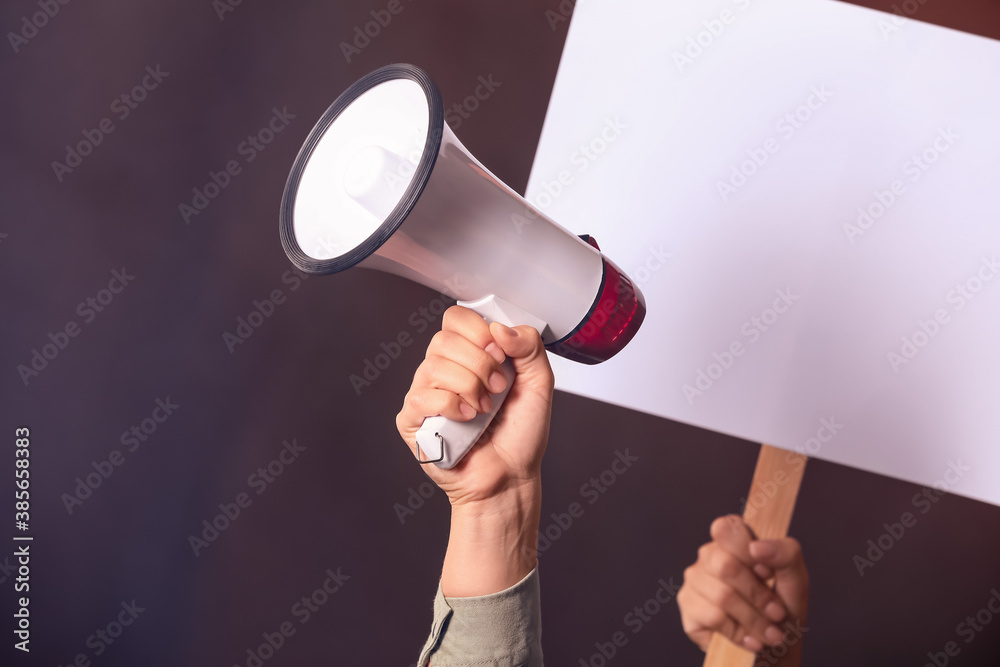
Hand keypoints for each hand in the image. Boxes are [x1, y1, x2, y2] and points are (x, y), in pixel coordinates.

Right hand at [396, 305, 554, 595]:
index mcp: (470, 355)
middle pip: (444, 339)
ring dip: (471, 388)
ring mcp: (425, 393)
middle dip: (481, 364)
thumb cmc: (520, 435)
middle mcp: (443, 369)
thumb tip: (501, 328)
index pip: (456, 318)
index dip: (478, 332)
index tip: (501, 355)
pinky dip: (452, 405)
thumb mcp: (539, 383)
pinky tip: (467, 419)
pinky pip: (423, 395)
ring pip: (434, 365)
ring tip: (484, 409)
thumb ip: (530, 347)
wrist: (511, 477)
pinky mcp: (412, 419)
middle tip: (498, 388)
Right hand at [677, 515, 808, 660]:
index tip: (768, 572)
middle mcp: (709, 557)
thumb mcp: (796, 580)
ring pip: (722, 596)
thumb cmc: (782, 611)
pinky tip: (750, 639)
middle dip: (758, 595)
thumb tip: (757, 547)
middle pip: (726, 566)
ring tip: (769, 633)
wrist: (774, 650)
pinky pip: (713, 617)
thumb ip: (786, 554)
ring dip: (754, 620)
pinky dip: (738, 633)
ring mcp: (695, 581)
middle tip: (777, 613)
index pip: (726, 527)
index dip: (748, 550)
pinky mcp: (688, 607)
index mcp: (733, 542)